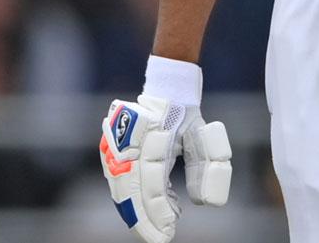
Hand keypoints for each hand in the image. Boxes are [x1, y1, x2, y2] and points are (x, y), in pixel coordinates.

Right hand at [99, 93, 231, 242]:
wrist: (166, 90)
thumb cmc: (187, 116)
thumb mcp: (203, 137)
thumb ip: (207, 168)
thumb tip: (203, 203)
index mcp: (152, 137)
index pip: (152, 185)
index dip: (158, 211)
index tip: (170, 230)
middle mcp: (128, 143)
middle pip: (131, 192)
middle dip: (145, 220)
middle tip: (160, 238)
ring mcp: (115, 146)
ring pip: (121, 191)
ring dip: (138, 212)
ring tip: (159, 226)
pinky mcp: (110, 152)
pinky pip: (119, 183)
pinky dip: (133, 200)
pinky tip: (153, 209)